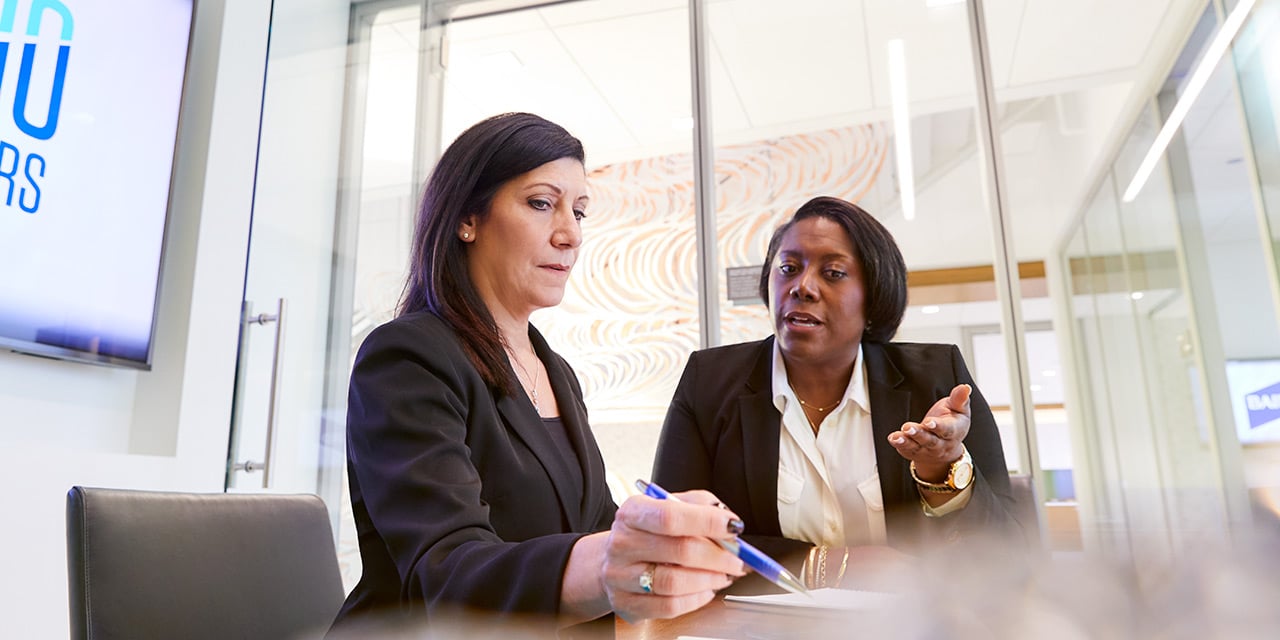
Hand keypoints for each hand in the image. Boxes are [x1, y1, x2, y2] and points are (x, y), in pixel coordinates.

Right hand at [602, 490, 747, 621]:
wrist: (612, 560)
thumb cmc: (647, 532)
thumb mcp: (666, 507)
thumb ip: (698, 505)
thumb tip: (728, 521)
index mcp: (632, 512)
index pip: (671, 516)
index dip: (707, 522)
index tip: (733, 527)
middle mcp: (622, 543)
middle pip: (679, 550)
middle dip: (718, 556)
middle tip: (737, 558)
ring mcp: (621, 576)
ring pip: (675, 582)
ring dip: (709, 579)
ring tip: (723, 575)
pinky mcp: (627, 603)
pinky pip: (670, 606)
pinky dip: (696, 599)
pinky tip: (706, 590)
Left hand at [887, 384, 970, 480]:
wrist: (946, 448)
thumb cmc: (952, 422)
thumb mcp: (959, 410)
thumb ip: (959, 399)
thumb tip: (966, 387)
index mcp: (954, 431)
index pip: (947, 430)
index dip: (938, 426)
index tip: (929, 422)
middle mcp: (941, 444)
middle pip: (930, 440)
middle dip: (919, 434)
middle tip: (908, 427)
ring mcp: (927, 450)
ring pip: (917, 446)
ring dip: (906, 441)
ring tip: (898, 436)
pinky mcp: (914, 452)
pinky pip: (907, 450)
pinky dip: (899, 444)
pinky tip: (893, 438)